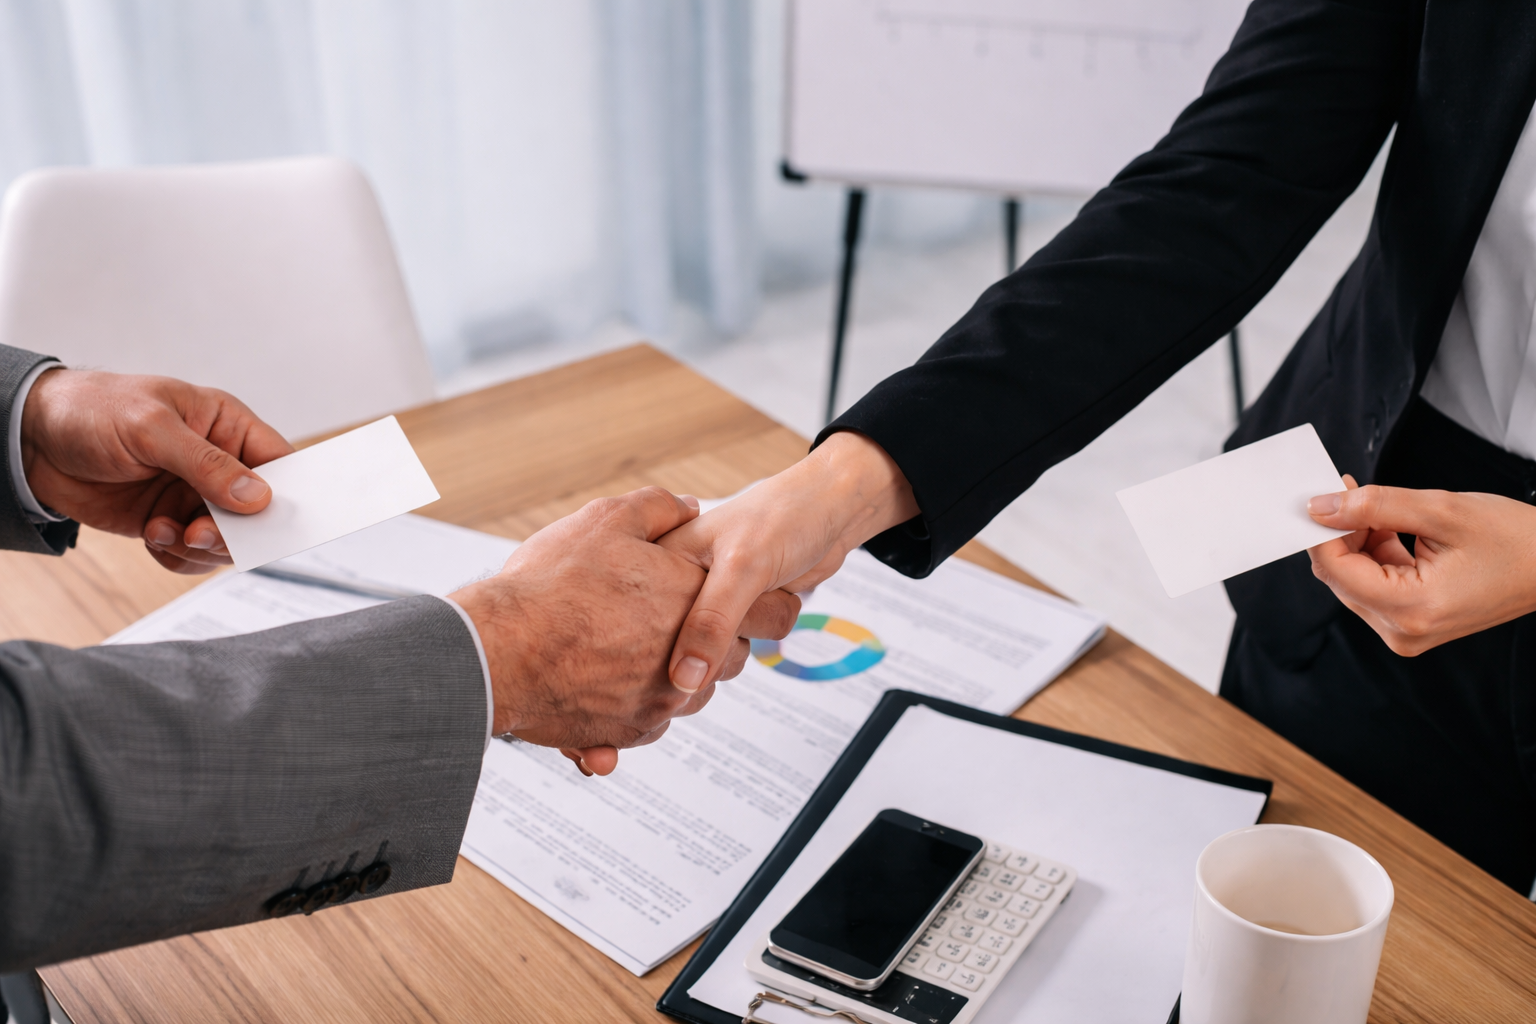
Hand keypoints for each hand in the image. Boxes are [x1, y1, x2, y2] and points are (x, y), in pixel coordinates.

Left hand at [20, 368, 292, 572]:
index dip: (288, 493)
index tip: (279, 519)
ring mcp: (193, 494)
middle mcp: (217, 463)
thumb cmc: (91, 410)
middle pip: (258, 512)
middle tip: (202, 533)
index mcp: (226, 425)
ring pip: (227, 540)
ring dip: (202, 547)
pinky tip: (152, 535)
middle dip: (235, 531)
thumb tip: (258, 496)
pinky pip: (192, 554)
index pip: (280, 463)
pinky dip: (176, 556)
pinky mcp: (168, 520)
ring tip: (168, 532)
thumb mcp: (151, 428)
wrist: (31, 441)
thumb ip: (207, 463)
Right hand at [449, 487, 798, 774]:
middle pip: (736, 658)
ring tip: (638, 648)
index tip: (763, 598)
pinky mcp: (626, 732)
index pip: (774, 612)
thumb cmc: (548, 588)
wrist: (496, 651)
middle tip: (684, 619)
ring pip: (694, 693)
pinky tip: (610, 681)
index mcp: (695, 601)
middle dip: (720, 640)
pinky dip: (637, 705)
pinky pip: (650, 723)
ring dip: (680, 675)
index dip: (772, 602)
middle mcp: (687, 657)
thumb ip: (658, 509)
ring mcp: (659, 702)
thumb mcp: (606, 520)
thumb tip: (688, 506)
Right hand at [656, 430, 918, 693]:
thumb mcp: (742, 568)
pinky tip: (768, 600)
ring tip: (759, 589)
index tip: (712, 617)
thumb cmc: (783, 517)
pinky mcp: (734, 613)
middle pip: (683, 648)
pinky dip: (759, 633)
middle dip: (723, 633)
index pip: (648, 624)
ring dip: (746, 634)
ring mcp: (706, 601)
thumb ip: (711, 623)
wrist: (831, 507)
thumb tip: (684, 681)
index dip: (673, 635)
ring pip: (714, 653)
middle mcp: (676, 584)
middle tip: (744, 592)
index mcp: (660, 562)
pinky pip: (737, 648)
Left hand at [1306, 474, 1535, 654]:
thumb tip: (1321, 506)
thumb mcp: (1441, 510)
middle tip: (1350, 490)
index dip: (1319, 529)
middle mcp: (1403, 630)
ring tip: (1385, 510)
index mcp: (1411, 609)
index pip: (1335, 570)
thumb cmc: (1516, 539)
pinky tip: (1393, 528)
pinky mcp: (1412, 623)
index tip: (1319, 494)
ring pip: (1353, 579)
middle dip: (1339, 531)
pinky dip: (1375, 553)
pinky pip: (1374, 584)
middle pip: (1340, 576)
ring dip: (1358, 540)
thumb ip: (1374, 506)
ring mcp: (1407, 631)